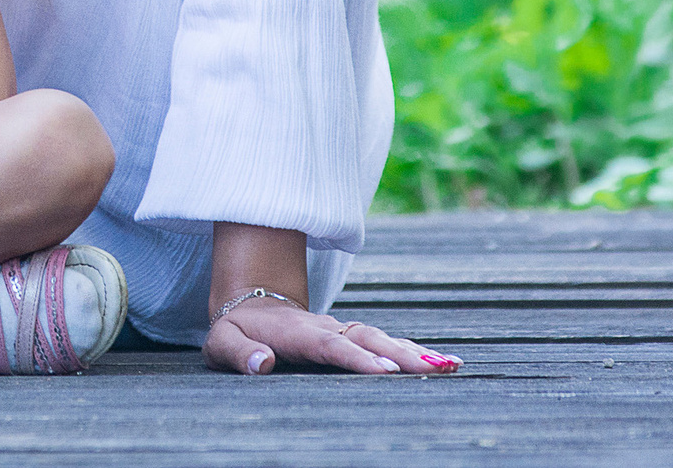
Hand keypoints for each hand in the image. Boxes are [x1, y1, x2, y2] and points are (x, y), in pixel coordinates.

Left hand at [205, 295, 460, 375]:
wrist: (251, 304)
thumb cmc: (237, 331)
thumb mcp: (222, 342)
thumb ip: (239, 353)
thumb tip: (260, 363)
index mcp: (297, 333)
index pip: (329, 345)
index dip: (356, 357)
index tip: (385, 369)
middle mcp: (326, 328)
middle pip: (367, 339)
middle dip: (400, 354)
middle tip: (434, 369)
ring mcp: (342, 330)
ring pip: (382, 337)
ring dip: (415, 352)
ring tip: (451, 366)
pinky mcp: (352, 336)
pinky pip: (385, 341)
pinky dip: (414, 351)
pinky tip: (443, 363)